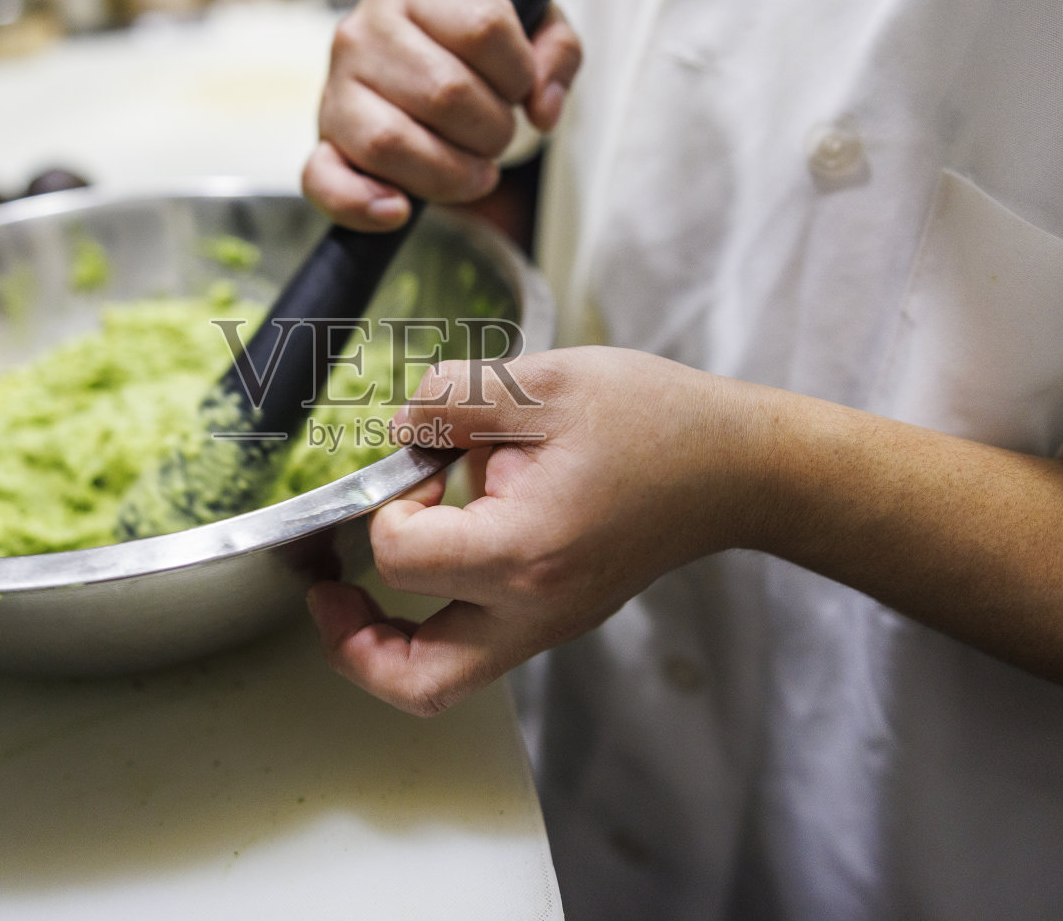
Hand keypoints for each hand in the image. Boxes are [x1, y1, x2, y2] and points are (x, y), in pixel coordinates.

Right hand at [303, 0, 583, 231]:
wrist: (412, 39)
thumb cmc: (473, 33)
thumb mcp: (530, 22)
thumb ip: (556, 53)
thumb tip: (542, 111)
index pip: (483, 27)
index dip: (519, 70)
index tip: (519, 83)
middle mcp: (363, 30)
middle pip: (444, 93)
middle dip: (492, 130)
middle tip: (497, 134)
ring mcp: (336, 87)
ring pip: (390, 143)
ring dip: (449, 174)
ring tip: (472, 172)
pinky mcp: (324, 139)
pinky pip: (324, 180)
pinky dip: (361, 204)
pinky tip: (399, 210)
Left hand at [306, 347, 772, 715]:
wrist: (736, 468)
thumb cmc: (654, 421)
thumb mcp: (545, 381)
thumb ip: (453, 398)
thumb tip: (398, 428)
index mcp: (524, 551)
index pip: (403, 557)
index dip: (388, 505)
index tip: (419, 467)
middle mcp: (533, 609)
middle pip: (415, 678)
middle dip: (350, 642)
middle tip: (326, 591)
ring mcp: (548, 625)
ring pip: (442, 680)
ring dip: (385, 647)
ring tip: (356, 593)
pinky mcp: (556, 620)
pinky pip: (477, 649)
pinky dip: (432, 624)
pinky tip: (428, 562)